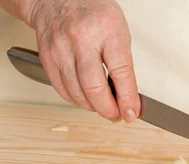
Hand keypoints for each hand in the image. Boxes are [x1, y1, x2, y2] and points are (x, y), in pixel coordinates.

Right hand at [26, 0, 139, 121]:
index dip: (127, 99)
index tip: (133, 113)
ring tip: (104, 108)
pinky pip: (62, 89)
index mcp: (107, 31)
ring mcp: (61, 48)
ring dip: (93, 107)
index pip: (121, 73)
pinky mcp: (47, 57)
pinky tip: (87, 101)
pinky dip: (77, 101)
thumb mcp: (120, 31)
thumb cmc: (94, 13)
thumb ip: (124, 64)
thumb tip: (129, 98)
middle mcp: (82, 39)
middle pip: (94, 88)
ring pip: (77, 92)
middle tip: (118, 116)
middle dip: (109, 109)